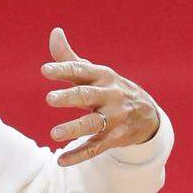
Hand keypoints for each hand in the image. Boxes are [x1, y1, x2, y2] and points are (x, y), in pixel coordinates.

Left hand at [40, 27, 159, 166]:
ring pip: (92, 124)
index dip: (63, 69)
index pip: (81, 70)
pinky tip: (60, 161)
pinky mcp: (114, 138)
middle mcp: (109, 96)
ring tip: (53, 134)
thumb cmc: (109, 89)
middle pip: (87, 96)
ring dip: (74, 129)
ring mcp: (113, 118)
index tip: (45, 70)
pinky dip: (79, 155)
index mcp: (102, 76)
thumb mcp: (94, 72)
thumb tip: (55, 32)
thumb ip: (70, 58)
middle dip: (69, 97)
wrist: (147, 114)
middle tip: (49, 98)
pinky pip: (95, 148)